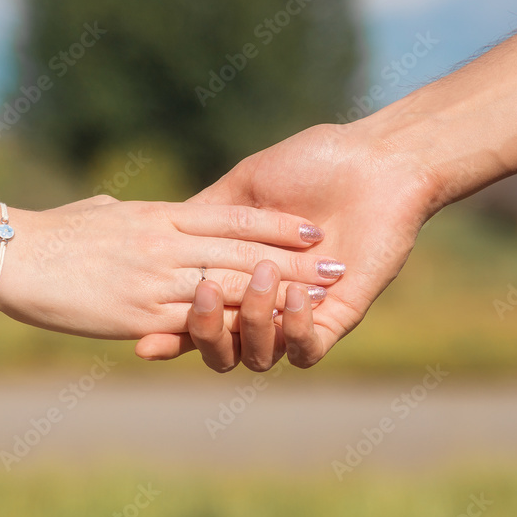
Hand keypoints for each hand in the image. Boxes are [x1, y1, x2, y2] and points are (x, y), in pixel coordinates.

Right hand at [0, 193, 342, 338]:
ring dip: (276, 292)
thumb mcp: (105, 212)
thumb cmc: (54, 232)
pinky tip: (266, 329)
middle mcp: (167, 245)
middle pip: (242, 251)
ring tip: (315, 295)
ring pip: (231, 285)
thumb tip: (145, 212)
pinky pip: (198, 322)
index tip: (309, 227)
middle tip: (335, 264)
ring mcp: (156, 281)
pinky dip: (236, 326)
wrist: (11, 254)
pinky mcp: (141, 316)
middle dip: (291, 260)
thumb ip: (137, 216)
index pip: (230, 218)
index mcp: (161, 218)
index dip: (274, 224)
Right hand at [135, 121, 438, 368]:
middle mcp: (266, 301)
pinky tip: (296, 295)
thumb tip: (158, 237)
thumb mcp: (245, 185)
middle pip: (221, 346)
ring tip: (261, 279)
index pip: (197, 315)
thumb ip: (206, 215)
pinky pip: (307, 350)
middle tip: (203, 296)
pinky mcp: (337, 318)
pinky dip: (295, 329)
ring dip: (252, 324)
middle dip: (205, 331)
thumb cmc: (311, 163)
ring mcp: (301, 313)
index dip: (170, 332)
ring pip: (260, 355)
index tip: (143, 341)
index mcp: (240, 274)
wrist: (373, 161)